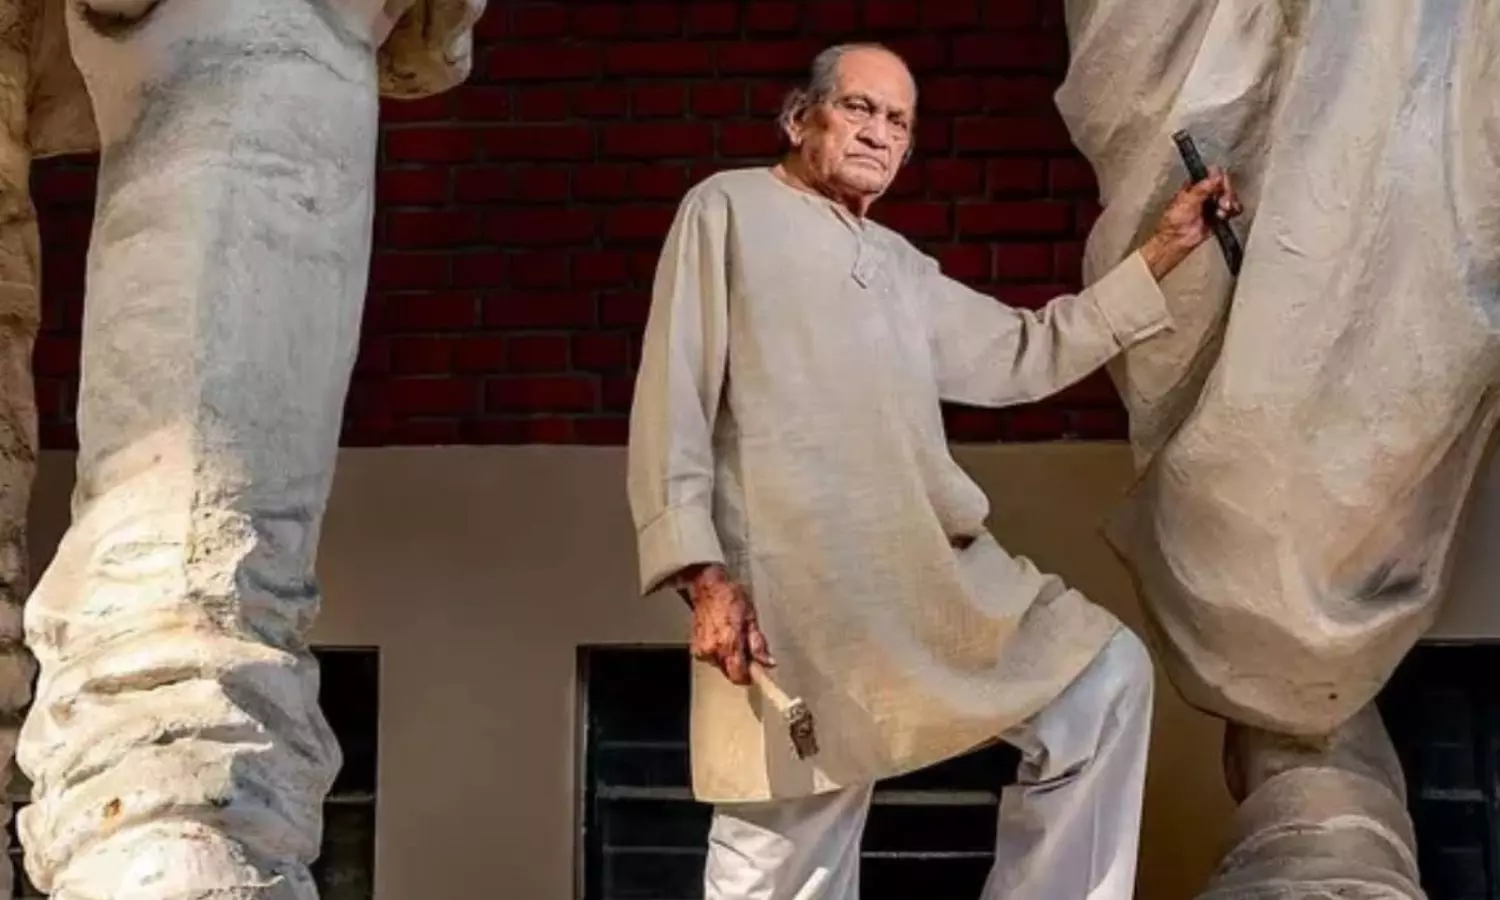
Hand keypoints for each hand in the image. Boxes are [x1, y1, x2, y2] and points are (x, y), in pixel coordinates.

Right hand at [685, 564, 773, 685]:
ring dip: (729, 659)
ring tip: (733, 639)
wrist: (707, 587)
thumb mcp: (751, 617)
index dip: (749, 676)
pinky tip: (722, 638)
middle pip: (730, 673)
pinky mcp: (696, 648)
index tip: (756, 672)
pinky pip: (712, 659)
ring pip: (721, 667)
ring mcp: (702, 650)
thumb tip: (768, 662)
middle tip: (747, 650)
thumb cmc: (730, 597)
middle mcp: (713, 650)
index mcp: (728, 643)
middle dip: (740, 666)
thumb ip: (758, 643)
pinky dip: (719, 653)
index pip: (738, 676)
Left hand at [1139, 167, 1243, 279]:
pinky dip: (1233, 211)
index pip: (1214, 172)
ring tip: (1220, 213)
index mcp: (1196, 184)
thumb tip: (1215, 176)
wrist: (1177, 239)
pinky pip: (1233, 208)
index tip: (1219, 187)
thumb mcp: (1186, 201)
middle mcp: (1206, 191)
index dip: (1220, 178)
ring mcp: (1213, 202)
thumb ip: (1202, 188)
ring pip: (1231, 195)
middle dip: (1226, 193)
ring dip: (1229, 203)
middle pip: (1225, 183)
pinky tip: (1224, 216)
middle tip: (1222, 203)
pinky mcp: (1219, 214)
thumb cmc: (1174, 220)